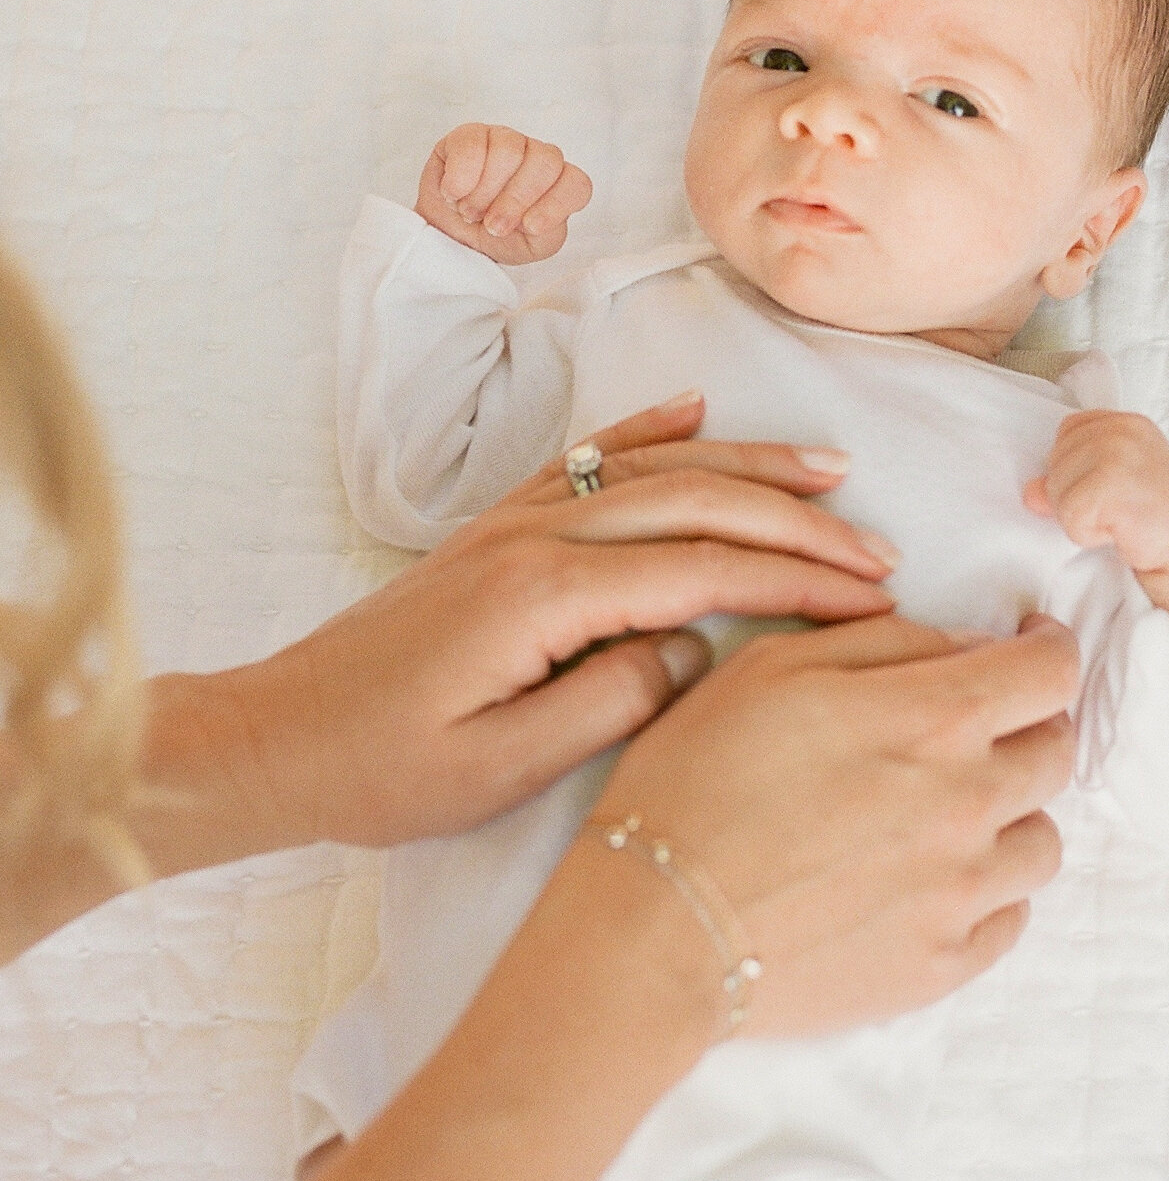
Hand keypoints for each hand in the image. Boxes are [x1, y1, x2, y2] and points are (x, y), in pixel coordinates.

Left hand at [138, 394, 898, 863]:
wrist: (277, 740)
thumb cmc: (383, 771)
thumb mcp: (502, 767)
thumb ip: (609, 703)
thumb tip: (693, 650)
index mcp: (544, 594)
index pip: (705, 570)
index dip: (800, 580)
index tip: (874, 598)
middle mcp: (536, 536)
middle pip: (697, 504)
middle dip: (799, 521)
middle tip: (879, 549)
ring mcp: (515, 522)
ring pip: (655, 469)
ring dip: (748, 464)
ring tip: (830, 469)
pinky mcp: (497, 529)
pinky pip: (591, 458)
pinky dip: (653, 429)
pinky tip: (699, 409)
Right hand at [416, 124, 591, 264]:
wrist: (450, 233)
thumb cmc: (495, 237)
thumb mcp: (529, 247)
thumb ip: (548, 236)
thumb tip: (536, 218)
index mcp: (558, 184)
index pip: (577, 184)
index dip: (555, 205)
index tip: (530, 226)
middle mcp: (537, 157)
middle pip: (546, 161)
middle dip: (516, 200)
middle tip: (494, 226)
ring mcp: (506, 140)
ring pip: (509, 150)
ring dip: (485, 191)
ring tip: (471, 211)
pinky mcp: (470, 135)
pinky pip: (472, 144)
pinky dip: (461, 176)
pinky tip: (454, 193)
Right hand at [592, 611, 1079, 1036]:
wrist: (654, 929)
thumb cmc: (696, 782)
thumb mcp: (770, 667)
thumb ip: (884, 643)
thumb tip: (962, 648)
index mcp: (933, 717)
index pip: (1050, 671)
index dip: (1048, 647)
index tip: (1029, 645)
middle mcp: (968, 802)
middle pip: (1057, 750)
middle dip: (1028, 724)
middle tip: (977, 726)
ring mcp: (962, 892)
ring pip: (1043, 839)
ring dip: (1010, 814)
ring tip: (946, 812)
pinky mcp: (942, 965)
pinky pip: (1010, 918)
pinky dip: (986, 892)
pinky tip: (930, 878)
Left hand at [1024, 409, 1168, 643]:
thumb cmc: (1156, 516)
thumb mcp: (1112, 485)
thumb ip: (1072, 478)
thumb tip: (1031, 492)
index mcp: (1124, 422)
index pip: (1066, 433)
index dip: (1073, 468)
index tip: (1107, 490)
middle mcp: (1122, 430)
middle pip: (1055, 462)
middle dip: (1074, 496)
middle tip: (1115, 510)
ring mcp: (1119, 454)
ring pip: (1057, 489)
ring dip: (1080, 518)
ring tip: (1117, 520)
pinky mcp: (1114, 485)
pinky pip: (1071, 516)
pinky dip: (1089, 534)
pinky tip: (1119, 531)